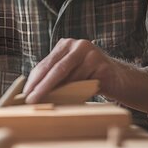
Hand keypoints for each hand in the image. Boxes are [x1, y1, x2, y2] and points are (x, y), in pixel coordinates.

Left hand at [23, 38, 147, 115]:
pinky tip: (66, 100)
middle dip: (40, 86)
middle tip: (30, 99)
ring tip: (44, 102)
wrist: (123, 80)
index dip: (34, 80)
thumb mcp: (72, 75)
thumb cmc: (93, 78)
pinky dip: (73, 92)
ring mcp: (91, 53)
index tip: (24, 94)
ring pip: (67, 75)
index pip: (45, 64)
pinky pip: (83, 81)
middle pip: (54, 68)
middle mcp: (78, 45)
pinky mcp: (102, 65)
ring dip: (55, 91)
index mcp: (66, 45)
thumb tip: (32, 92)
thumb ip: (56, 78)